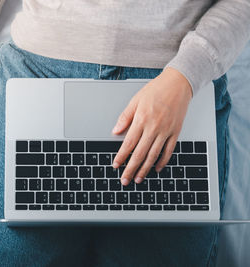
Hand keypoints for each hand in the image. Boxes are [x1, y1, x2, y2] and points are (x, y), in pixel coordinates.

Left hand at [112, 67, 191, 185]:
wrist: (178, 84)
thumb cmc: (156, 90)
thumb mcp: (135, 100)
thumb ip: (125, 117)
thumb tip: (115, 131)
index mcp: (141, 119)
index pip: (129, 143)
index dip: (121, 156)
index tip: (116, 165)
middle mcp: (154, 127)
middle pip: (140, 153)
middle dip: (131, 168)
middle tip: (125, 179)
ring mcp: (166, 131)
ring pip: (154, 155)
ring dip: (145, 169)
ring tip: (138, 179)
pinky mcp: (175, 132)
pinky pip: (168, 151)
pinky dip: (162, 161)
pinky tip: (156, 168)